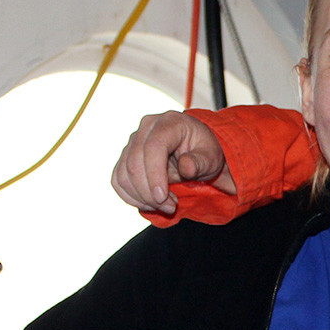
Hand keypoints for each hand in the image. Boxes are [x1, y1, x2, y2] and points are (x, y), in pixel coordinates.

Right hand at [110, 111, 231, 214]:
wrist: (195, 151)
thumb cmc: (204, 153)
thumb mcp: (211, 157)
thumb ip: (200, 162)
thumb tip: (186, 167)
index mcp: (169, 123)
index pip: (153, 147)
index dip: (154, 175)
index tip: (162, 198)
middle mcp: (146, 128)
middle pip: (135, 163)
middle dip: (149, 192)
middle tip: (170, 207)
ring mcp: (133, 142)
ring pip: (124, 174)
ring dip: (141, 197)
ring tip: (165, 205)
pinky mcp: (125, 157)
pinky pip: (118, 180)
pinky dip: (131, 197)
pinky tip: (150, 203)